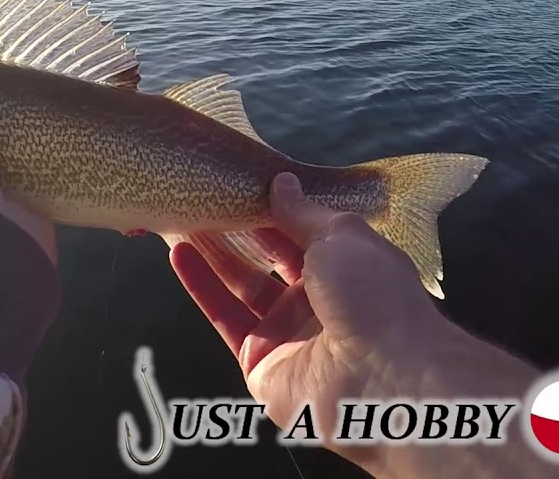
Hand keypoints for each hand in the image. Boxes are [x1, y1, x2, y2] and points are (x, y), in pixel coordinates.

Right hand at [172, 173, 558, 477]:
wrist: (379, 378)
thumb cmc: (372, 294)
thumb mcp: (340, 237)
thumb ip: (301, 213)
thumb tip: (280, 182)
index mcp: (349, 266)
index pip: (304, 231)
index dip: (275, 207)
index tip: (242, 179)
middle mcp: (319, 298)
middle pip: (270, 257)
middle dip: (240, 228)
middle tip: (206, 195)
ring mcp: (288, 331)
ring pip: (242, 284)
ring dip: (214, 251)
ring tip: (183, 217)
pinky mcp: (259, 360)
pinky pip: (225, 317)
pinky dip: (201, 286)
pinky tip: (179, 253)